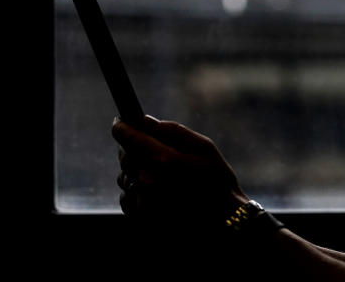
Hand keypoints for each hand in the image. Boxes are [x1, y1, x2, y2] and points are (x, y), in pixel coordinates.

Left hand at [112, 115, 247, 217]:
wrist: (223, 222)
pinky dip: (136, 191)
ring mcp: (143, 202)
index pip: (129, 138)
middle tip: (149, 147)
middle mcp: (148, 181)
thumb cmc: (218, 182)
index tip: (121, 122)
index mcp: (164, 160)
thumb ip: (174, 131)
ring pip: (124, 177)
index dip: (122, 127)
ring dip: (135, 170)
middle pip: (125, 156)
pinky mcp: (141, 218)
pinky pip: (127, 197)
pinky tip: (156, 193)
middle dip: (132, 148)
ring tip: (159, 174)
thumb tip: (146, 121)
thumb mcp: (205, 148)